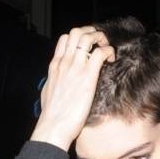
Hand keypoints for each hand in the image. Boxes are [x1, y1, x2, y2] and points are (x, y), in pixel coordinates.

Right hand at [31, 26, 114, 150]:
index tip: (88, 45)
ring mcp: (76, 68)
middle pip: (76, 32)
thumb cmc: (51, 115)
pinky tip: (111, 59)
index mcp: (55, 66)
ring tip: (106, 48)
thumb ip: (54, 82)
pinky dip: (108, 51)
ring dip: (101, 39)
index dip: (78, 37)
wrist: (53, 126)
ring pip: (88, 38)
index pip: (65, 39)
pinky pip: (100, 53)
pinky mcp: (88, 77)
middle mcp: (65, 62)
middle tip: (99, 42)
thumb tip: (58, 83)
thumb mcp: (48, 92)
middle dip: (91, 32)